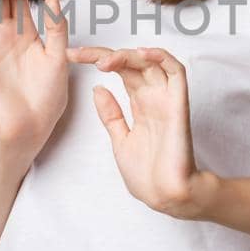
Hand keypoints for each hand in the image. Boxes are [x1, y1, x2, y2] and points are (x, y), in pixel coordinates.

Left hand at [67, 45, 212, 218]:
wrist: (163, 196)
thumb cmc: (147, 175)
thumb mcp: (120, 140)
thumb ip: (111, 114)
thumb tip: (98, 89)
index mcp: (140, 104)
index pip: (120, 71)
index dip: (96, 59)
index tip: (71, 56)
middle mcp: (153, 97)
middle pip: (131, 62)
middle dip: (103, 54)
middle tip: (78, 54)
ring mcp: (166, 99)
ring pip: (151, 61)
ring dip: (127, 54)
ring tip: (103, 60)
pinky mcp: (178, 105)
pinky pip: (176, 72)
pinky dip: (161, 57)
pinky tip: (140, 54)